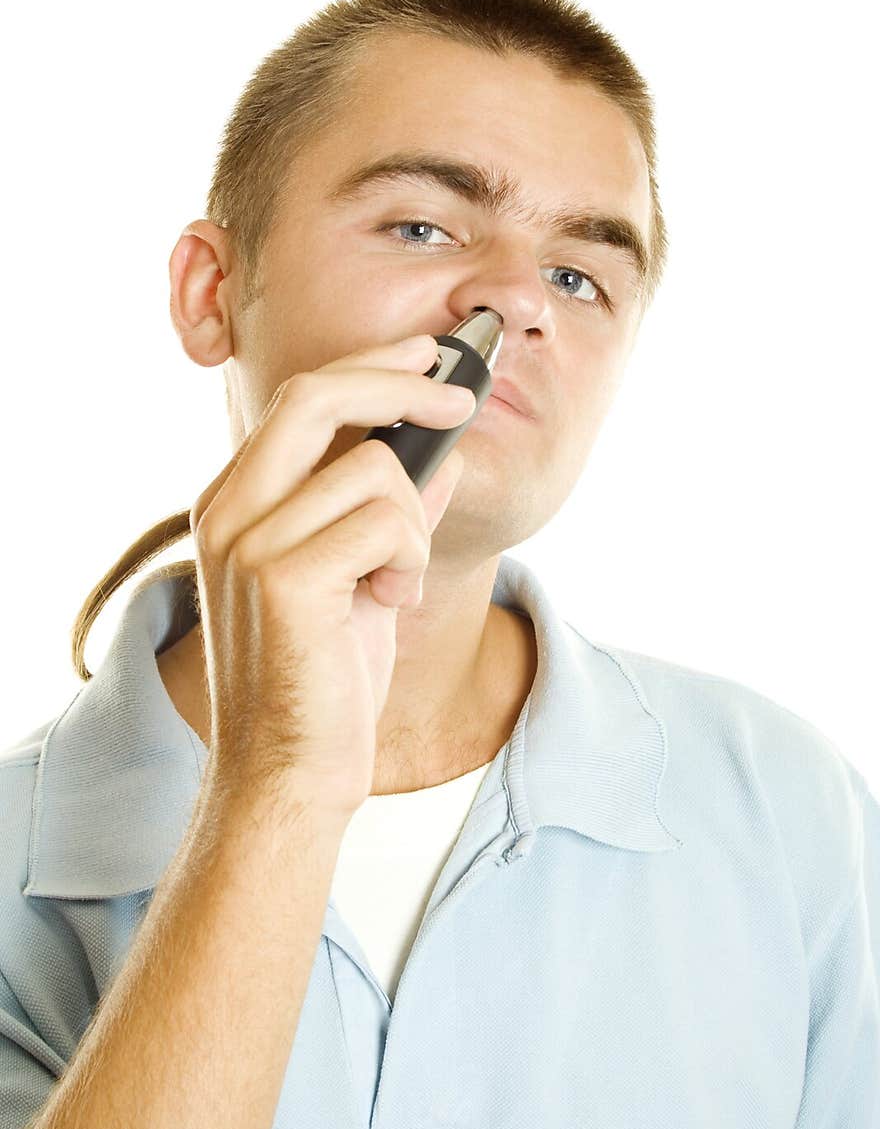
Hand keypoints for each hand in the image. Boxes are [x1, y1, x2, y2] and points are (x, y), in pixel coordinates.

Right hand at [188, 334, 475, 822]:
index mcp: (236, 502)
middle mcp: (228, 510)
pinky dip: (409, 556)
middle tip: (462, 400)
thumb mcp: (363, 578)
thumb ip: (390, 514)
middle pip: (318, 393)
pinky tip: (389, 601)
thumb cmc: (323, 681)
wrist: (289, 773)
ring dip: (414, 523)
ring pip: (374, 467)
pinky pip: (384, 519)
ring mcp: (248, 542)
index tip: (430, 355)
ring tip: (396, 582)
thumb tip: (443, 458)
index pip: (302, 398)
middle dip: (401, 382)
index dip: (372, 365)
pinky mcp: (282, 578)